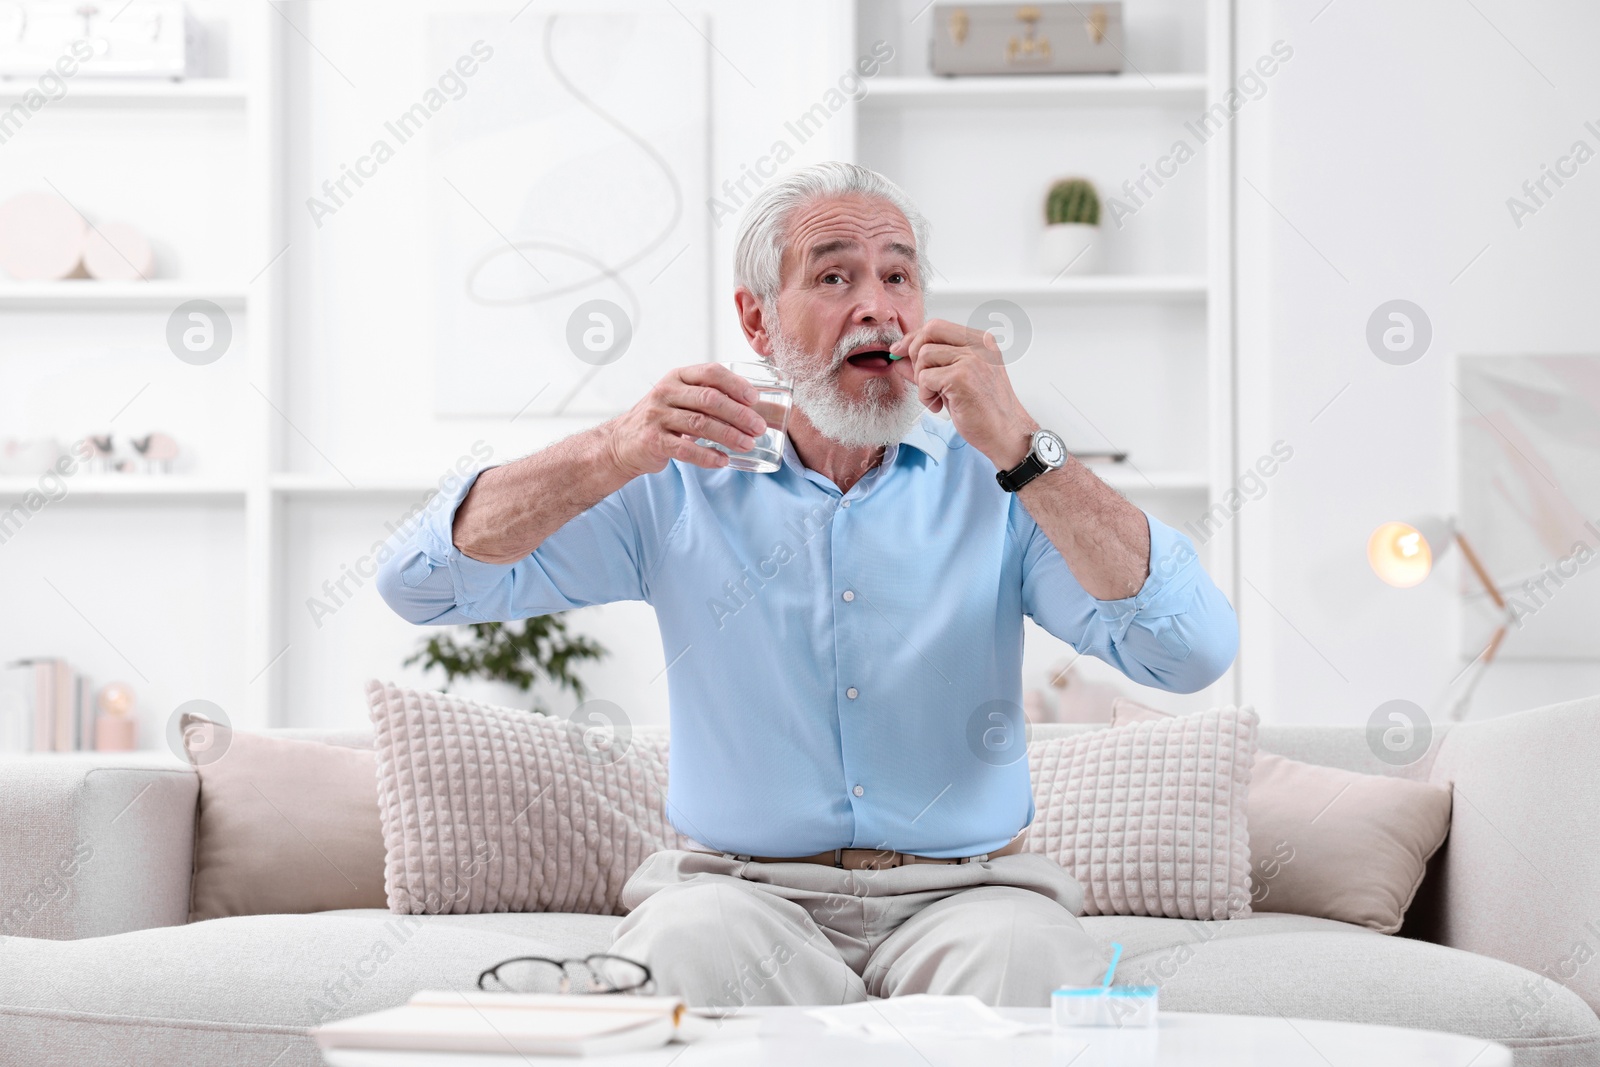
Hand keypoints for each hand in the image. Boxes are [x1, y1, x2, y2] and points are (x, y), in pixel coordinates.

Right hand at [605, 363, 769, 477]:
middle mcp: (666, 392)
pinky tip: (723, 461)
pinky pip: (685, 448)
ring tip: (747, 444)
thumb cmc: (661, 420)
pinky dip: (707, 456)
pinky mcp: (652, 440)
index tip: (755, 399)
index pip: (711, 372)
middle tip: (758, 428)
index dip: (736, 385)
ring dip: (728, 436)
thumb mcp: (680, 399)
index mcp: (677, 377)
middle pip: (709, 399)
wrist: (621, 443)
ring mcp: (657, 416)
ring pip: (700, 423)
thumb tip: (753, 406)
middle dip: (738, 414)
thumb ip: (708, 398)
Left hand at [889, 319, 1037, 469]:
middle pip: (929, 331)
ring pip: (924, 356)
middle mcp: (979, 345)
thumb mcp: (956, 381)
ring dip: (921, 381)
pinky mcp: (961, 377)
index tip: (900, 351)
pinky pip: (925, 378)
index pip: (938, 326)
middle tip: (920, 378)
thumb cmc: (985, 410)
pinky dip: (925, 395)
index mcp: (981, 342)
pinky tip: (939, 405)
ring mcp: (972, 359)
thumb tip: (898, 357)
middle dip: (913, 353)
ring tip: (936, 397)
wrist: (1006, 433)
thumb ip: (929, 365)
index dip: (914, 338)